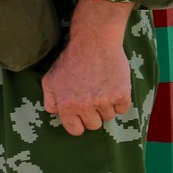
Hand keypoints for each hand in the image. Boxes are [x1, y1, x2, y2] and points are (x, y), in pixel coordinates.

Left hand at [42, 0, 133, 134]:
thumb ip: (50, 100)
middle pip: (94, 125)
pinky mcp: (121, 94)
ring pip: (109, 117)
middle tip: (93, 98)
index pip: (75, 130)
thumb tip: (54, 113)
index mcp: (66, 105)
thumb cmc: (70, 60)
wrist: (94, 42)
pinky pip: (123, 109)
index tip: (82, 116)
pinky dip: (120, 101)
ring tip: (102, 88)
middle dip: (93, 115)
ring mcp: (103, 101)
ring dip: (107, 106)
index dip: (79, 123)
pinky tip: (113, 87)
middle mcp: (84, 106)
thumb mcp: (50, 80)